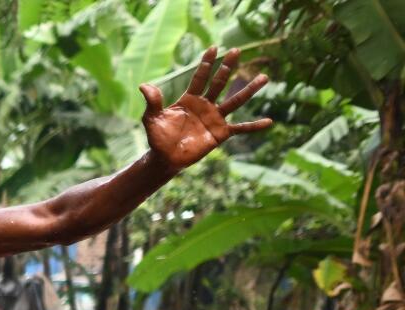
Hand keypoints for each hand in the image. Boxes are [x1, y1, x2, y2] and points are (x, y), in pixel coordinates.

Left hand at [141, 47, 271, 172]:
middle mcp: (205, 105)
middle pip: (219, 83)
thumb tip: (144, 85)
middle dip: (227, 67)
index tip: (214, 47)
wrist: (165, 158)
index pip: (200, 77)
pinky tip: (269, 122)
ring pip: (235, 101)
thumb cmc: (158, 138)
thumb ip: (152, 103)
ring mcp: (215, 118)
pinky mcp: (221, 133)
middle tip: (236, 51)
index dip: (206, 63)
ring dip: (249, 90)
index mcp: (190, 99)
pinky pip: (240, 128)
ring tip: (264, 77)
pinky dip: (254, 126)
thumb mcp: (152, 119)